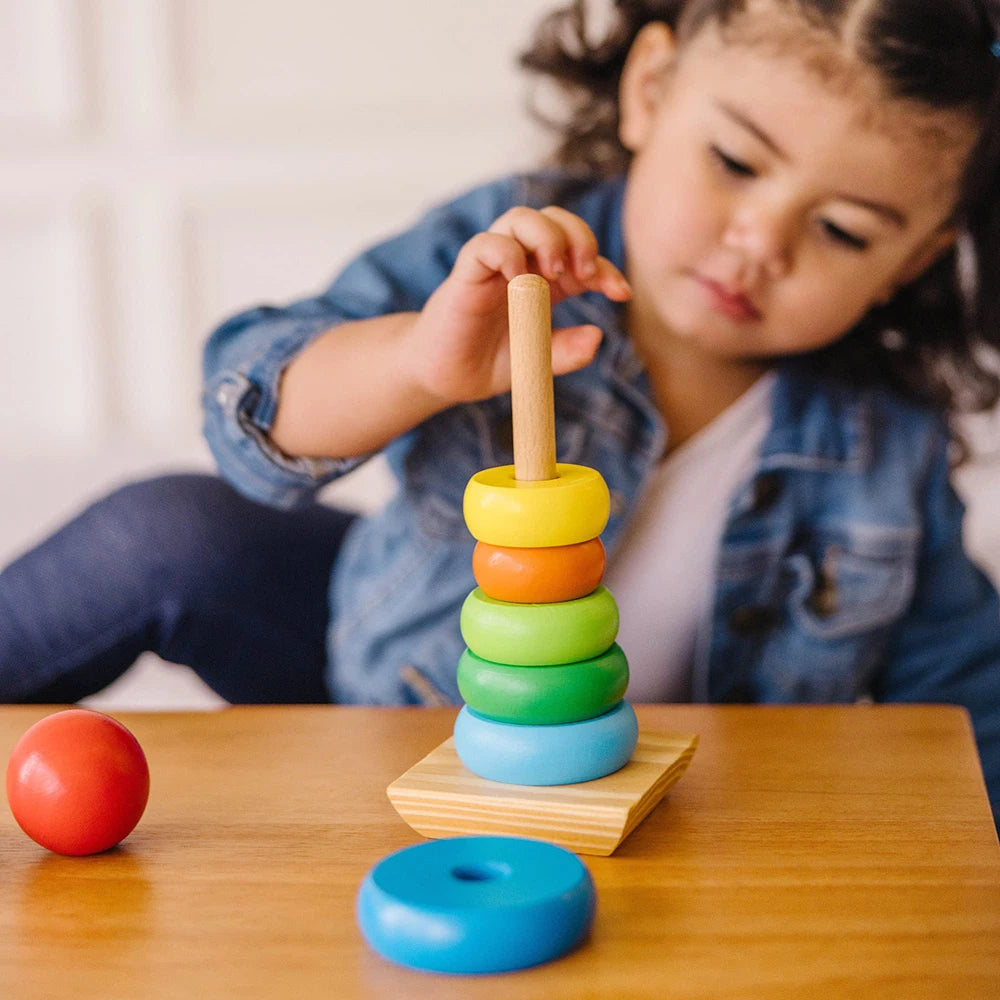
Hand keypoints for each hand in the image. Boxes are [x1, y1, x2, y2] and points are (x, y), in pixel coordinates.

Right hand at [403, 205, 630, 404]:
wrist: (446, 377)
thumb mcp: (539, 362)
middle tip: (585, 274)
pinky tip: (518, 282)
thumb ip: (568, 352)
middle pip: (555, 219)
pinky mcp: (466, 274)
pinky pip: (486, 244)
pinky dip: (507, 253)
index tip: (621, 293)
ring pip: (520, 218)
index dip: (606, 267)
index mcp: (544, 280)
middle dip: (580, 237)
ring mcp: (493, 266)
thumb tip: (598, 337)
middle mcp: (521, 264)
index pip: (581, 254)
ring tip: (555, 272)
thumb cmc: (491, 361)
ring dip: (546, 237)